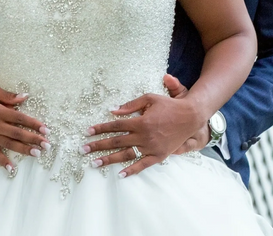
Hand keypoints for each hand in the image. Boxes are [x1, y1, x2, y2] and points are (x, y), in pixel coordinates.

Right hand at [0, 67, 50, 169]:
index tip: (46, 129)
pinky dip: (2, 161)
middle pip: (17, 134)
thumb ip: (8, 96)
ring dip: (23, 150)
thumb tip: (25, 97)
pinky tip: (12, 168)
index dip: (34, 124)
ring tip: (37, 154)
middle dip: (34, 139)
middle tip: (47, 145)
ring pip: (8, 145)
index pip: (20, 118)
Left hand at [82, 74, 206, 177]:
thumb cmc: (169, 105)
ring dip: (108, 160)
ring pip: (126, 155)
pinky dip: (131, 170)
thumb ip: (131, 105)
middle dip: (98, 145)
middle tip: (83, 150)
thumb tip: (113, 110)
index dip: (100, 128)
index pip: (115, 126)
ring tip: (94, 163)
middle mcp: (143, 136)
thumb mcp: (149, 98)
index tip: (88, 132)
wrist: (190, 117)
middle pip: (116, 142)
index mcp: (140, 121)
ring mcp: (151, 147)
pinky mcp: (158, 155)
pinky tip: (119, 174)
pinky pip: (143, 165)